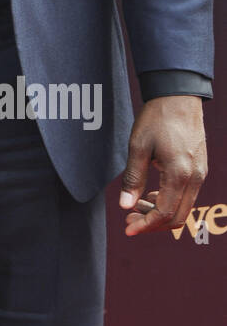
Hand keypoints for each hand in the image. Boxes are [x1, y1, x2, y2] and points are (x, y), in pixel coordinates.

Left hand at [119, 96, 206, 235]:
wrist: (178, 96)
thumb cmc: (157, 118)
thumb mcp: (138, 147)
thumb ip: (133, 178)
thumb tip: (125, 205)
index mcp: (179, 174)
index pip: (164, 213)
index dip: (145, 225)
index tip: (128, 229)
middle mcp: (194, 178)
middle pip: (177, 217)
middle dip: (152, 223)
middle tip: (129, 219)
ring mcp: (200, 174)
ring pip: (183, 208)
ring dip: (160, 213)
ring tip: (136, 206)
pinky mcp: (199, 169)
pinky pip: (186, 195)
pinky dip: (169, 201)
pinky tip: (151, 194)